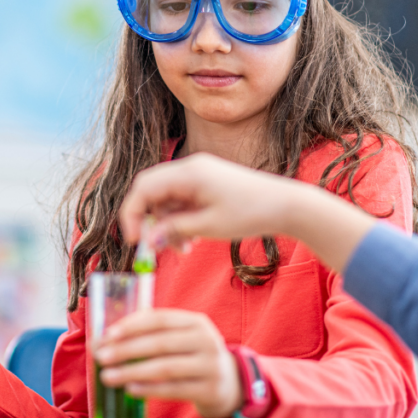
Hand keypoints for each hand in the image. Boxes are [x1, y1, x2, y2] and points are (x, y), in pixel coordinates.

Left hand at [94, 309, 242, 417]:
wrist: (228, 382)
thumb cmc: (193, 355)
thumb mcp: (183, 337)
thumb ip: (155, 332)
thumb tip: (111, 335)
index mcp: (196, 322)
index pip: (160, 319)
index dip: (132, 325)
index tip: (107, 335)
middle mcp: (206, 340)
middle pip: (160, 343)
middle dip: (126, 349)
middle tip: (101, 357)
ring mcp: (210, 365)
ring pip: (165, 368)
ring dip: (132, 372)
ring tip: (108, 376)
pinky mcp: (209, 389)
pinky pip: (173, 390)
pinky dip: (149, 389)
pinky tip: (130, 389)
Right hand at [119, 153, 308, 247]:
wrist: (286, 204)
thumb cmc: (250, 213)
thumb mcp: (209, 226)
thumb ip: (174, 230)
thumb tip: (147, 240)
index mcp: (188, 173)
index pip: (143, 188)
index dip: (132, 214)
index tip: (135, 242)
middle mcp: (190, 167)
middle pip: (152, 192)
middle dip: (150, 221)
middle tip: (157, 249)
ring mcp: (199, 173)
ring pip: (166, 199)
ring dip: (168, 225)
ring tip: (185, 249)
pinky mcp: (207, 182)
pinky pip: (181, 200)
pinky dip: (181, 220)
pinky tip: (192, 240)